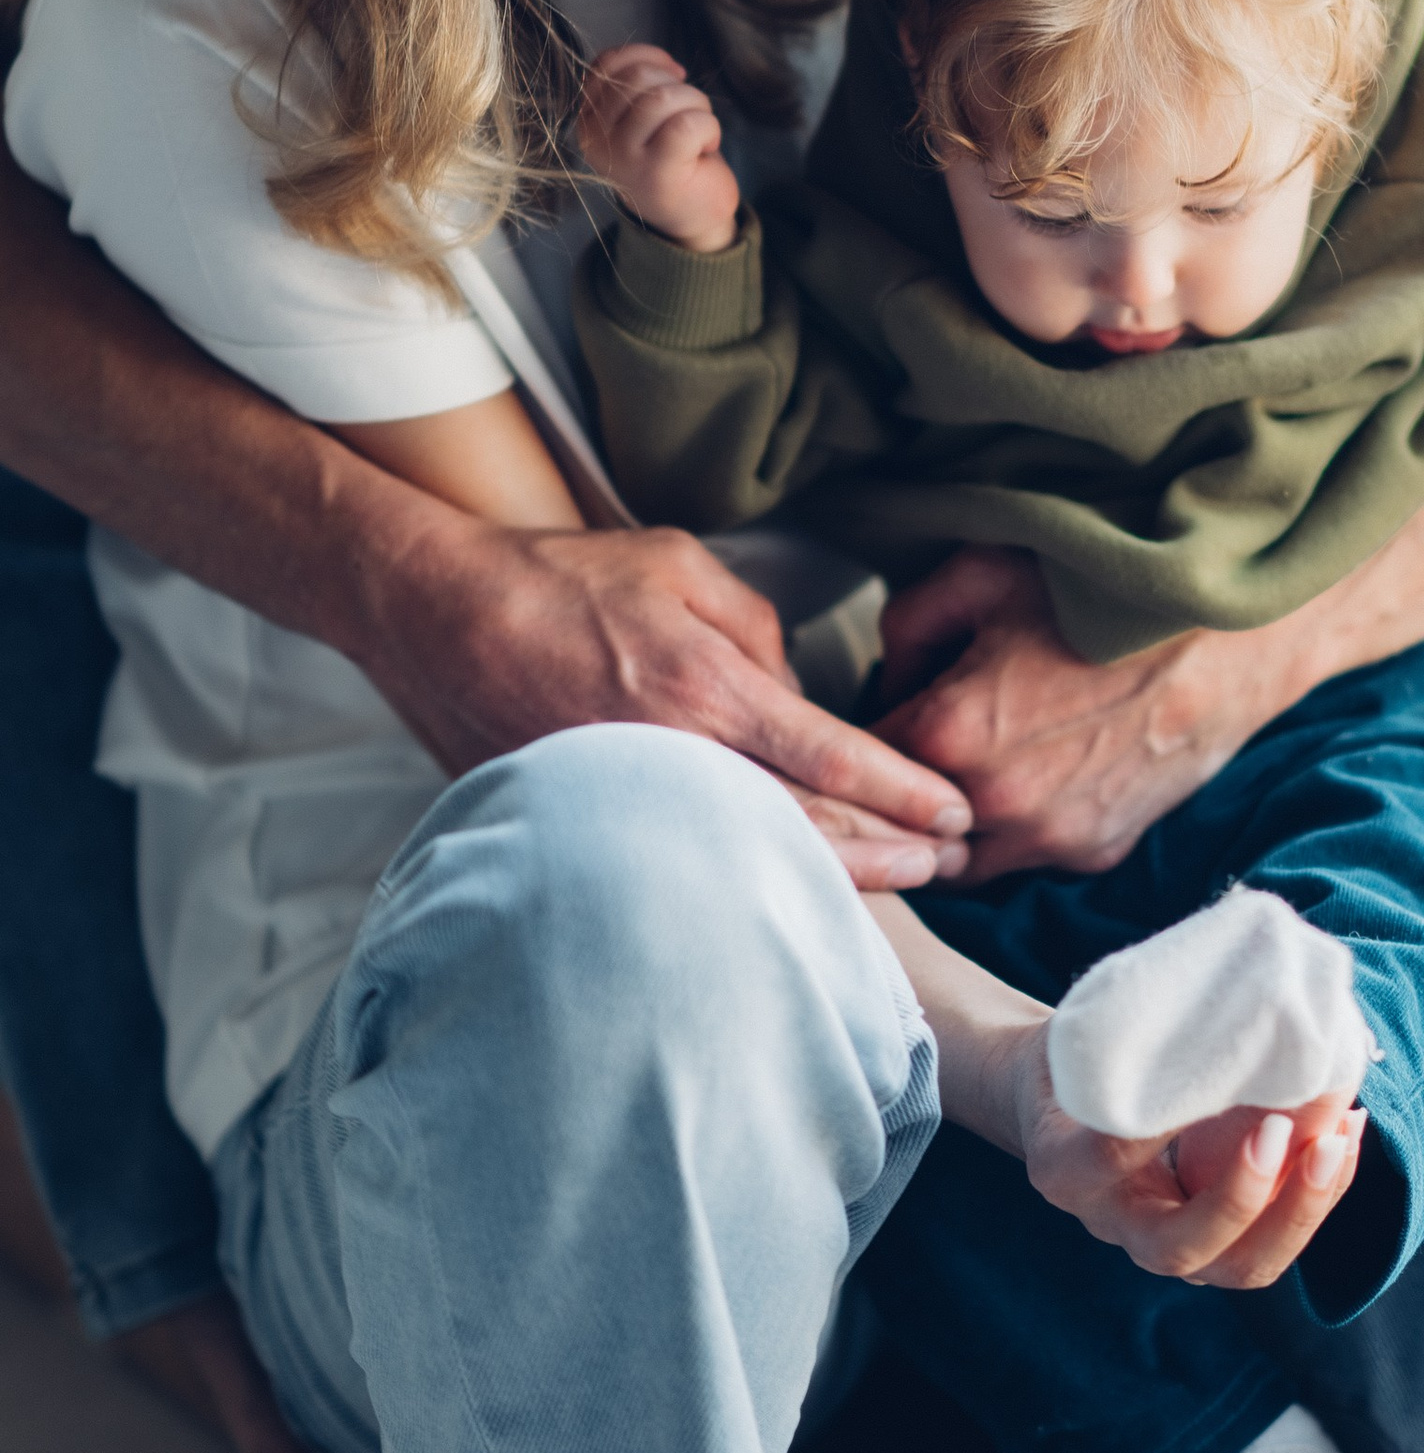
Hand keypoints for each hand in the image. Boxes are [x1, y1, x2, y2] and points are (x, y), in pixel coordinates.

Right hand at [351, 507, 971, 888]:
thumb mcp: (678, 565)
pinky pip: (692, 859)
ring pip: (754, 856)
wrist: (437, 615)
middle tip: (957, 860)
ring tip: (908, 881)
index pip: (829, 755)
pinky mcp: (595, 821)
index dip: (903, 789)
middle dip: (894, 848)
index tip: (957, 810)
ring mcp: (633, 799)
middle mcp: (675, 755)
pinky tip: (800, 887)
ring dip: (841, 874)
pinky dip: (755, 877)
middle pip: (808, 825)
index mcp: (704, 687)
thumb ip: (756, 627)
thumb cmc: (561, 578)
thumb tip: (794, 688)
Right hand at [580, 42, 740, 252]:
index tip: (674, 76)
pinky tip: (707, 144)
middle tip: (689, 113)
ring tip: (699, 130)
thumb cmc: (671, 157)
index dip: (649, 58)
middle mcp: (597, 139)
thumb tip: (667, 65)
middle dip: (678, 85)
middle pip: (639, 77)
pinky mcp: (657, 173)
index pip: (608, 64)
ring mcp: (624, 158)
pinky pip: (688, 124)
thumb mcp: (642, 116)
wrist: (690, 215)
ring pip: (664, 98)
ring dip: (696, 105)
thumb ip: (636, 84)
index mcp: (588, 119)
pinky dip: (709, 127)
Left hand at [873, 545, 1310, 877]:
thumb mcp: (984, 572)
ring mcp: (1048, 837)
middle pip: (901, 826)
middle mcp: (992, 804)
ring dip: (951, 823)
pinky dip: (1015, 826)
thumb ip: (906, 625)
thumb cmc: (1109, 592)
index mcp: (949, 731)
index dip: (847, 742)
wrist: (1234, 632)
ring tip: (969, 766)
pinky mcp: (1094, 852)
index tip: (863, 720)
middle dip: (894, 793)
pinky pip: (1026, 854)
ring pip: (959, 860)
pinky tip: (1034, 772)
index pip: (854, 767)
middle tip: (907, 750)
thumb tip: (886, 679)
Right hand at [1020, 1052, 1367, 1290]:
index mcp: (1065, 1171)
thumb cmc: (1081, 1058)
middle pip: (1180, 1249)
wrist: (1065, 1103)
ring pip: (1241, 1265)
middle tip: (1277, 1129)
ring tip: (1336, 1137)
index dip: (1158, 1132)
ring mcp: (1167, 1243)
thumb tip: (1233, 996)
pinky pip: (1272, 1242)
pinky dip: (1318, 1193)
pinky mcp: (1215, 1242)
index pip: (1108, 1161)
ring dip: (1299, 1208)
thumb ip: (1133, 1037)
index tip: (1203, 1082)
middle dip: (1240, 1198)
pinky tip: (1344, 1133)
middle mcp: (1116, 1223)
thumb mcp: (1085, 1039)